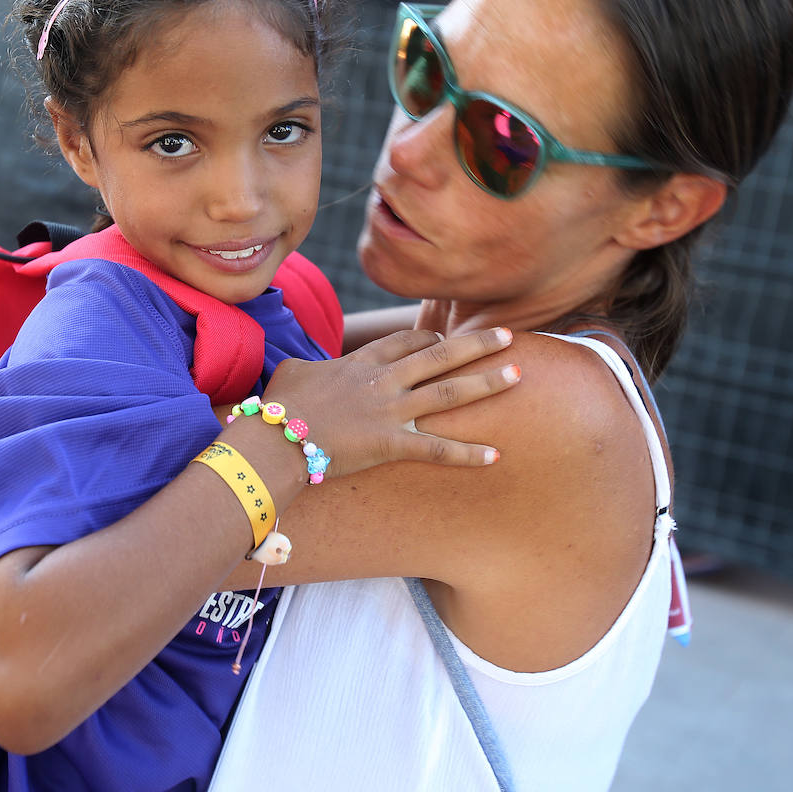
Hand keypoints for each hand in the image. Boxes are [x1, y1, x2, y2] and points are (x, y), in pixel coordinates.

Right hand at [261, 328, 516, 477]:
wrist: (274, 437)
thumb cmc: (276, 407)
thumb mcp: (291, 372)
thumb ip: (310, 366)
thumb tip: (308, 369)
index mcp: (360, 363)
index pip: (404, 342)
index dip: (428, 338)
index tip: (444, 338)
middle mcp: (383, 381)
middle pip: (438, 356)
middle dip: (475, 345)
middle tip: (507, 337)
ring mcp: (390, 411)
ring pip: (449, 392)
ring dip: (486, 382)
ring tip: (517, 374)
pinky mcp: (391, 444)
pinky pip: (437, 449)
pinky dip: (468, 454)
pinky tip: (496, 455)